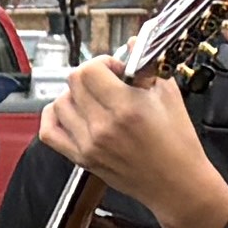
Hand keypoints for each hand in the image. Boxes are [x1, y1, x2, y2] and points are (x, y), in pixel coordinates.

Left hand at [37, 56, 227, 227]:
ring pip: (59, 103)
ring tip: (94, 99)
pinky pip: (49, 132)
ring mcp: (88, 144)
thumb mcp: (170, 96)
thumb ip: (148, 66)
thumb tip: (134, 43)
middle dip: (91, 75)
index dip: (104, 62)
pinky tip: (71, 113)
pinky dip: (54, 117)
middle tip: (108, 82)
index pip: (90, 70)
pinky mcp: (82, 159)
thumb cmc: (178, 143)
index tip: (118, 70)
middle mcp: (102, 126)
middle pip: (73, 82)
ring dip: (75, 95)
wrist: (177, 184)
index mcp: (126, 108)